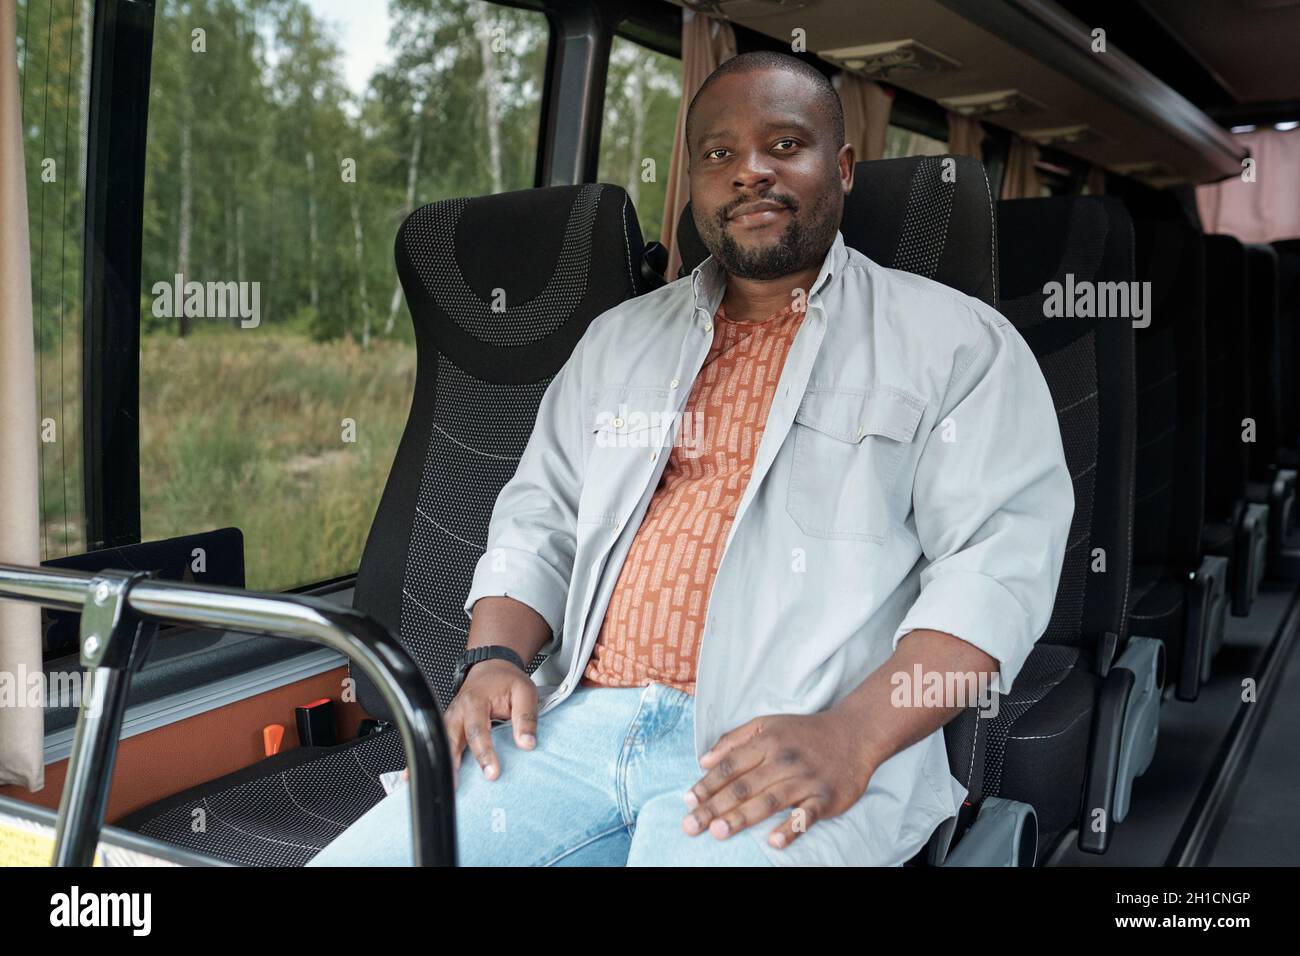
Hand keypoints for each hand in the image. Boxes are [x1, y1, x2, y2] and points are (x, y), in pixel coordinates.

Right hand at [424, 660, 535, 785]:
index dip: (484, 753)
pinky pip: (438, 744)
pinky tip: (414, 777)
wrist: (491, 668)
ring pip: (439, 743)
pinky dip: (429, 759)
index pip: (478, 730)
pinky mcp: (448, 727)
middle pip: (449, 739)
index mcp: (475, 701)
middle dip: (451, 765)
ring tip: (437, 788)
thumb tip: (527, 744)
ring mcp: (449, 720)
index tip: (492, 772)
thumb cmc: (506, 681)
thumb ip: (526, 717)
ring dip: (437, 764)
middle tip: (454, 788)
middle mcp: (457, 711)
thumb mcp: (525, 692)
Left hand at [682, 710, 876, 849]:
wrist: (854, 735)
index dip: (707, 784)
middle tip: (692, 826)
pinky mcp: (826, 798)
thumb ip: (734, 740)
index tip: (688, 802)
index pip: (730, 766)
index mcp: (767, 742)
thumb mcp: (767, 725)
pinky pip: (806, 816)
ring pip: (769, 801)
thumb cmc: (804, 733)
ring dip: (742, 817)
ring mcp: (805, 780)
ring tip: (719, 832)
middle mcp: (784, 761)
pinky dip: (790, 829)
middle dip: (715, 807)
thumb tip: (704, 761)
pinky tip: (773, 841)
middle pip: (744, 786)